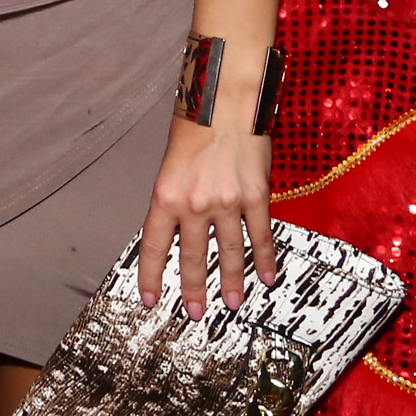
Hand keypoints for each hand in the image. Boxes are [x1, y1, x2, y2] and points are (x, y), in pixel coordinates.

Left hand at [139, 116, 275, 317]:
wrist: (224, 102)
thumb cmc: (193, 129)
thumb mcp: (170, 168)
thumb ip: (174, 201)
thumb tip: (179, 233)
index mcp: (165, 196)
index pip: (154, 246)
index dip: (151, 275)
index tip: (150, 299)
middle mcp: (194, 204)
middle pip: (193, 257)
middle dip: (193, 289)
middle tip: (194, 313)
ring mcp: (227, 203)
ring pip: (229, 253)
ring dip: (231, 283)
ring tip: (232, 304)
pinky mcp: (256, 197)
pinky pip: (260, 236)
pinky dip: (264, 259)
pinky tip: (266, 278)